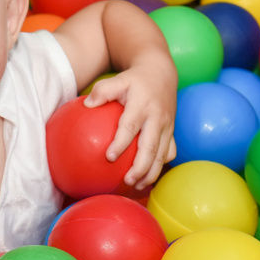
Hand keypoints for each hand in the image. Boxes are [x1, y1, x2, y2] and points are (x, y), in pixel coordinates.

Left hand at [83, 60, 177, 189]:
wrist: (161, 72)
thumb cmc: (134, 80)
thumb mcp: (118, 79)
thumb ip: (103, 91)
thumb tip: (86, 105)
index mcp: (142, 105)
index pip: (130, 127)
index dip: (121, 143)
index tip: (109, 157)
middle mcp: (157, 118)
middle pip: (150, 148)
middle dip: (140, 167)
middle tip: (126, 181)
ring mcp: (167, 127)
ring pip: (162, 155)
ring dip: (150, 172)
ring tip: (137, 186)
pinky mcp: (172, 132)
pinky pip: (169, 152)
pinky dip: (159, 166)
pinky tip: (147, 176)